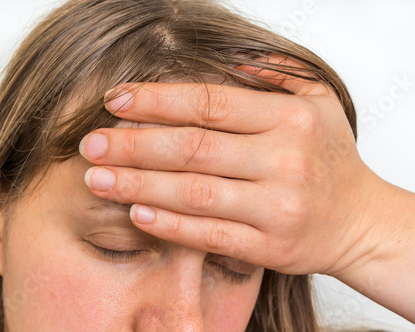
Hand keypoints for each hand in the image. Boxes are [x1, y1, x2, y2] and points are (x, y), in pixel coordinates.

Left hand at [79, 58, 386, 276]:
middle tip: (91, 144)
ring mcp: (277, 208)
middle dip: (133, 145)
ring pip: (194, 193)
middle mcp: (284, 161)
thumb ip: (273, 74)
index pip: (209, 103)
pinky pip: (210, 236)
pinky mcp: (270, 248)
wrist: (361, 221)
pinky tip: (136, 214)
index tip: (116, 101)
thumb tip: (224, 58)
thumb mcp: (317, 101)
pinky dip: (169, 226)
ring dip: (139, 186)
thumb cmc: (331, 159)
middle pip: (192, 148)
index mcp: (290, 119)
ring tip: (97, 179)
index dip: (157, 101)